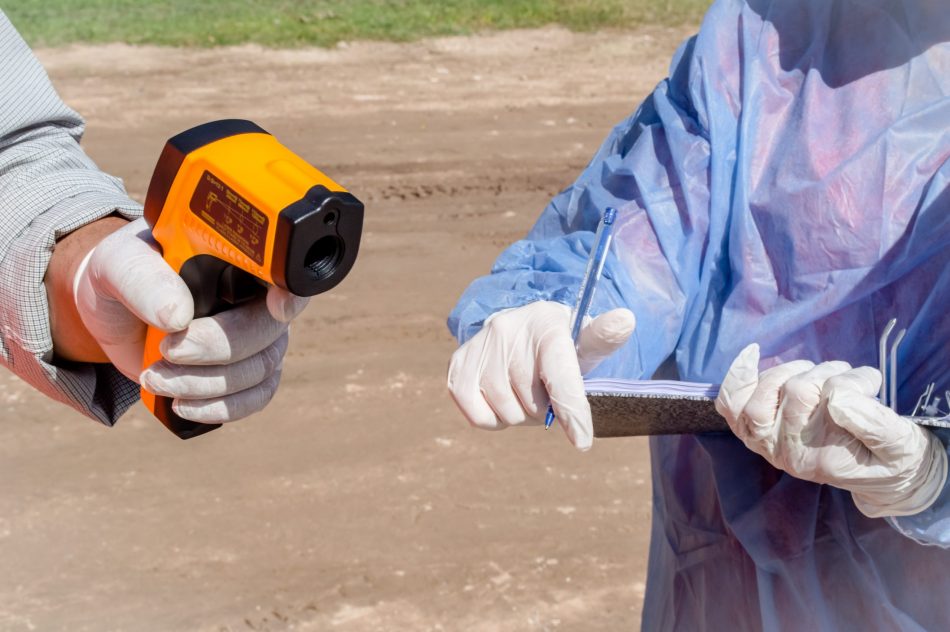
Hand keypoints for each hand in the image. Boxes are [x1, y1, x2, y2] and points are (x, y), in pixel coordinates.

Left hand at [73, 218, 307, 422]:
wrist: (112, 313)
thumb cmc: (121, 276)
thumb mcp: (119, 265)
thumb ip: (144, 282)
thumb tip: (178, 317)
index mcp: (238, 260)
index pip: (283, 275)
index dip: (291, 296)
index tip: (276, 309)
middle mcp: (257, 299)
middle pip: (269, 332)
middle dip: (218, 350)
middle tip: (168, 351)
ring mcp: (256, 339)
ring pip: (259, 371)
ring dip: (205, 384)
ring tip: (154, 378)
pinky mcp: (243, 374)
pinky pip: (254, 398)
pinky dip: (219, 408)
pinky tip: (181, 405)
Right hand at [447, 301, 635, 449]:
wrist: (519, 328)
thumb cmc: (559, 343)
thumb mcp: (585, 340)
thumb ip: (604, 338)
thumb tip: (626, 320)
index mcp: (547, 326)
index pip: (560, 376)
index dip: (572, 412)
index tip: (582, 441)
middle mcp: (508, 331)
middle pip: (535, 405)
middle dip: (545, 409)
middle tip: (545, 391)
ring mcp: (480, 347)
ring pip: (508, 414)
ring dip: (520, 414)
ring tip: (523, 390)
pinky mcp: (458, 366)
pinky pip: (479, 417)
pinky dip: (493, 419)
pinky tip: (501, 398)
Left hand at [716, 344, 947, 516]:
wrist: (881, 475)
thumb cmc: (892, 458)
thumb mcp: (899, 446)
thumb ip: (874, 425)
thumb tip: (838, 398)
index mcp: (816, 460)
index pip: (827, 400)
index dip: (850, 382)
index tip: (871, 385)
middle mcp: (784, 452)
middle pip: (797, 389)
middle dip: (827, 374)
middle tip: (849, 380)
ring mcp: (765, 440)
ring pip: (769, 385)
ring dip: (801, 369)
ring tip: (827, 376)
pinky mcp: (755, 427)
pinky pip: (732, 401)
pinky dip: (740, 375)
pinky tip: (753, 353)